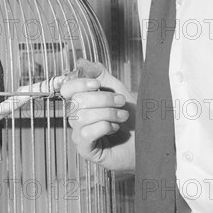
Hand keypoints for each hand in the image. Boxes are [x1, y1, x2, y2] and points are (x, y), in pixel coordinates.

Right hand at [60, 58, 135, 172]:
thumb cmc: (130, 115)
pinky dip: (104, 127)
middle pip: (77, 101)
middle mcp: (76, 118)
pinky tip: (114, 130)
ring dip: (108, 114)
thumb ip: (98, 73)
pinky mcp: (85, 150)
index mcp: (81, 102)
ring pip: (82, 117)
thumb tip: (81, 62)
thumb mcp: (115, 88)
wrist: (145, 139)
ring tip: (122, 116)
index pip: (67, 89)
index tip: (98, 85)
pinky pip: (86, 133)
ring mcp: (79, 135)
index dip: (80, 84)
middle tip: (121, 102)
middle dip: (104, 99)